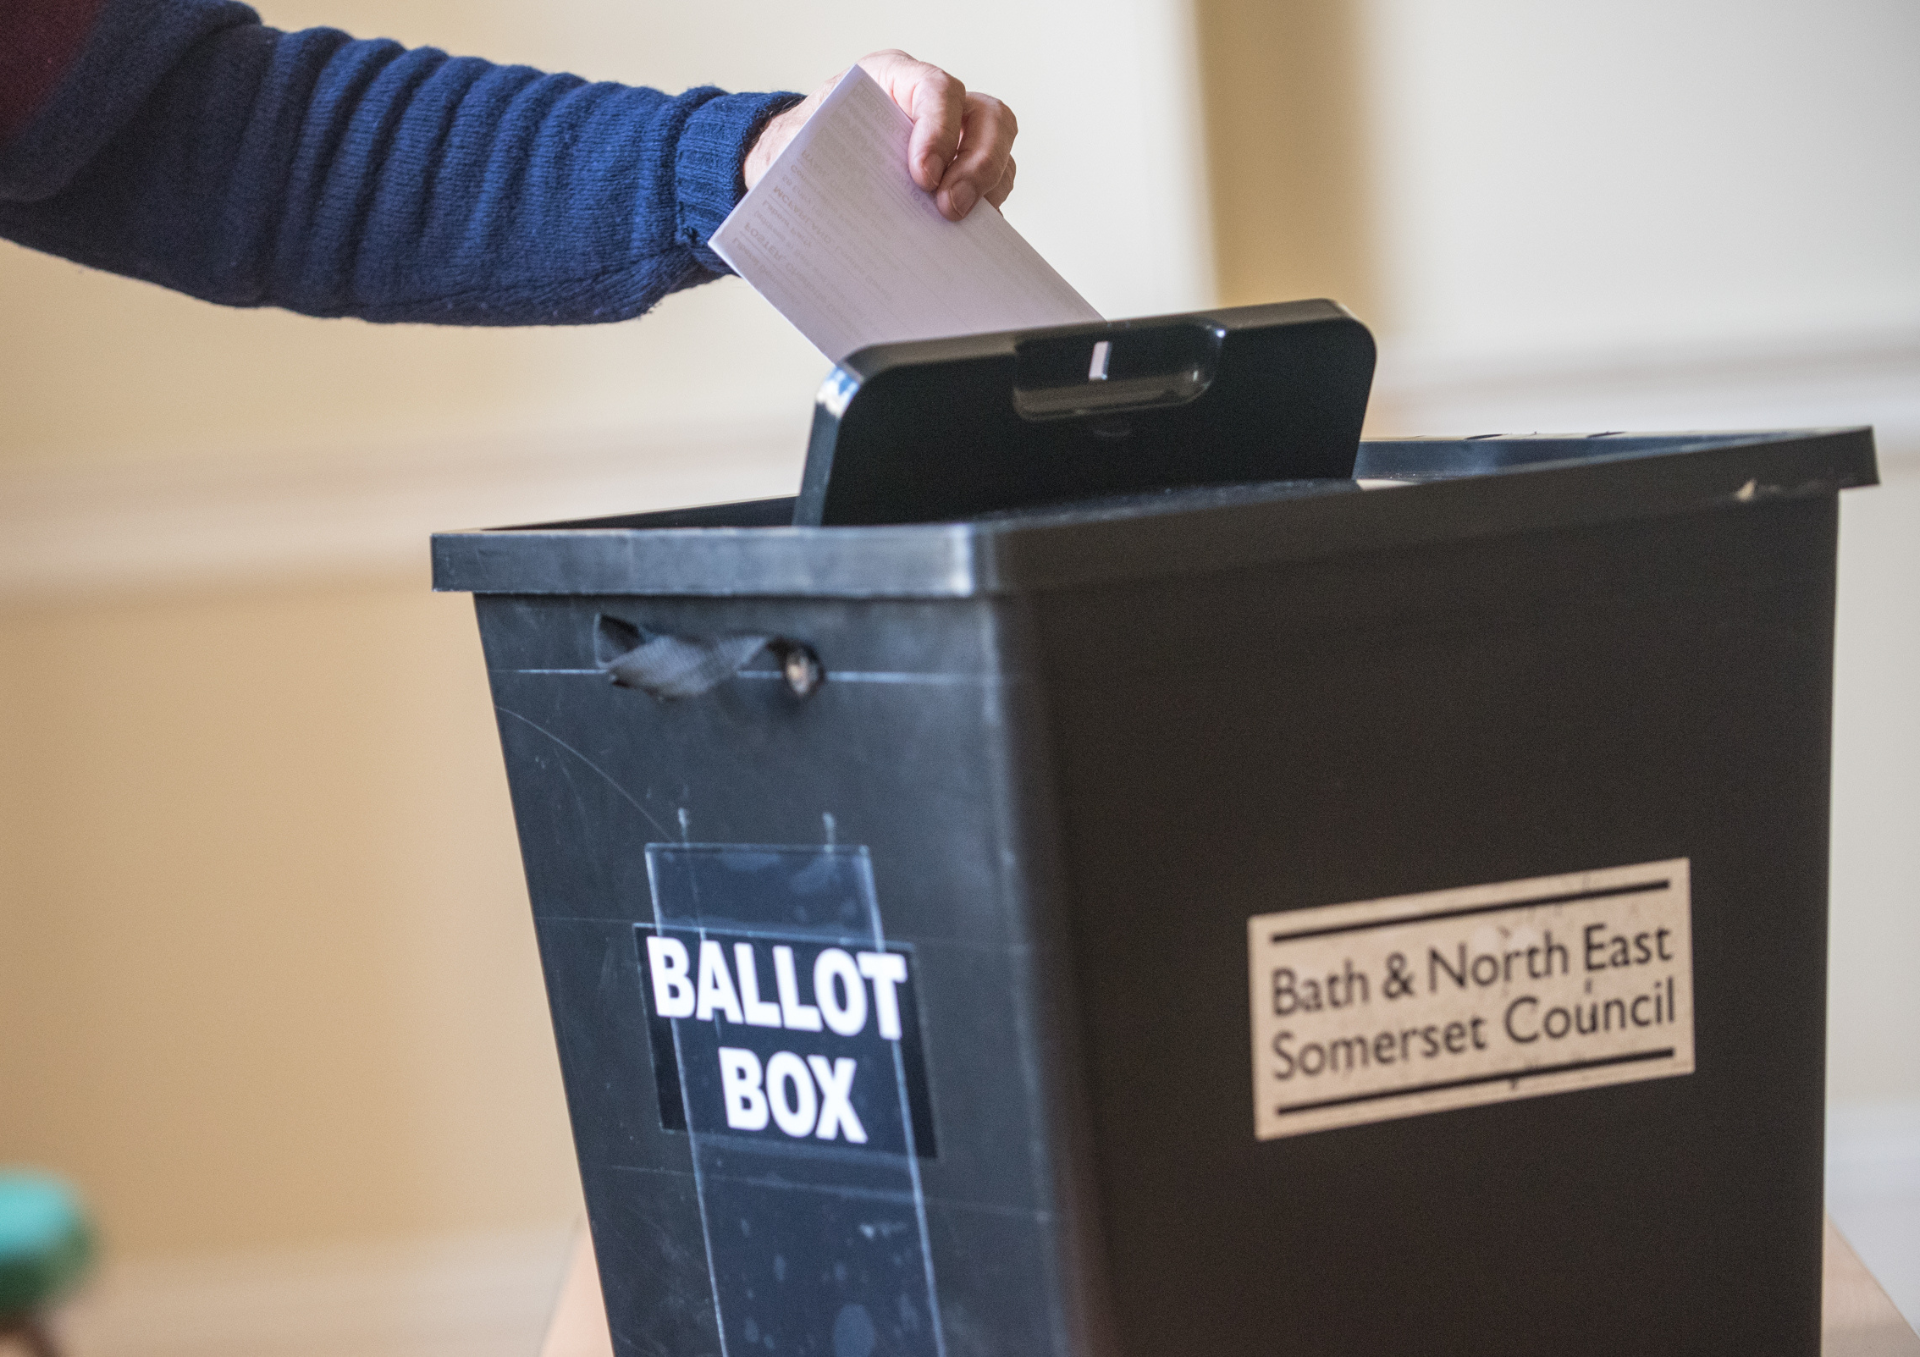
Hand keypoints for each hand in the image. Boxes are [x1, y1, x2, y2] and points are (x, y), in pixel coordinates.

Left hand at [743, 50, 1017, 220]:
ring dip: (987, 189)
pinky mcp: (961, 172)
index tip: (923, 176)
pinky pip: (993, 185)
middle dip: (977, 165)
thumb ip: (821, 158)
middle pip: (988, 117)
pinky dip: (985, 208)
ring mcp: (956, 135)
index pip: (938, 90)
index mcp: (893, 77)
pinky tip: (963, 237)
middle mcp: (934, 102)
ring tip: (957, 225)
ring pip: (1000, 149)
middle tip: (950, 209)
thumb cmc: (803, 147)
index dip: (940, 130)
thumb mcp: (801, 145)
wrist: (798, 163)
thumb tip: (840, 201)